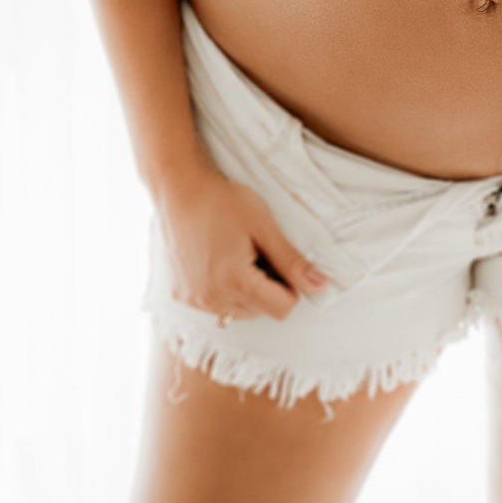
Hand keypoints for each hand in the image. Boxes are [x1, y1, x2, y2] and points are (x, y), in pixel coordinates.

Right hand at [156, 162, 330, 322]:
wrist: (179, 190)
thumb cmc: (222, 201)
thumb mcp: (263, 226)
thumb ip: (292, 261)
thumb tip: (322, 285)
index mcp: (235, 281)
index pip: (281, 308)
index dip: (290, 286)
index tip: (280, 260)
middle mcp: (212, 298)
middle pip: (261, 311)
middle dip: (267, 287)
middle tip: (256, 251)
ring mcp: (195, 300)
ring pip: (239, 312)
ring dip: (246, 291)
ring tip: (237, 255)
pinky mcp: (182, 296)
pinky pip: (215, 306)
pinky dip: (224, 290)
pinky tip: (219, 261)